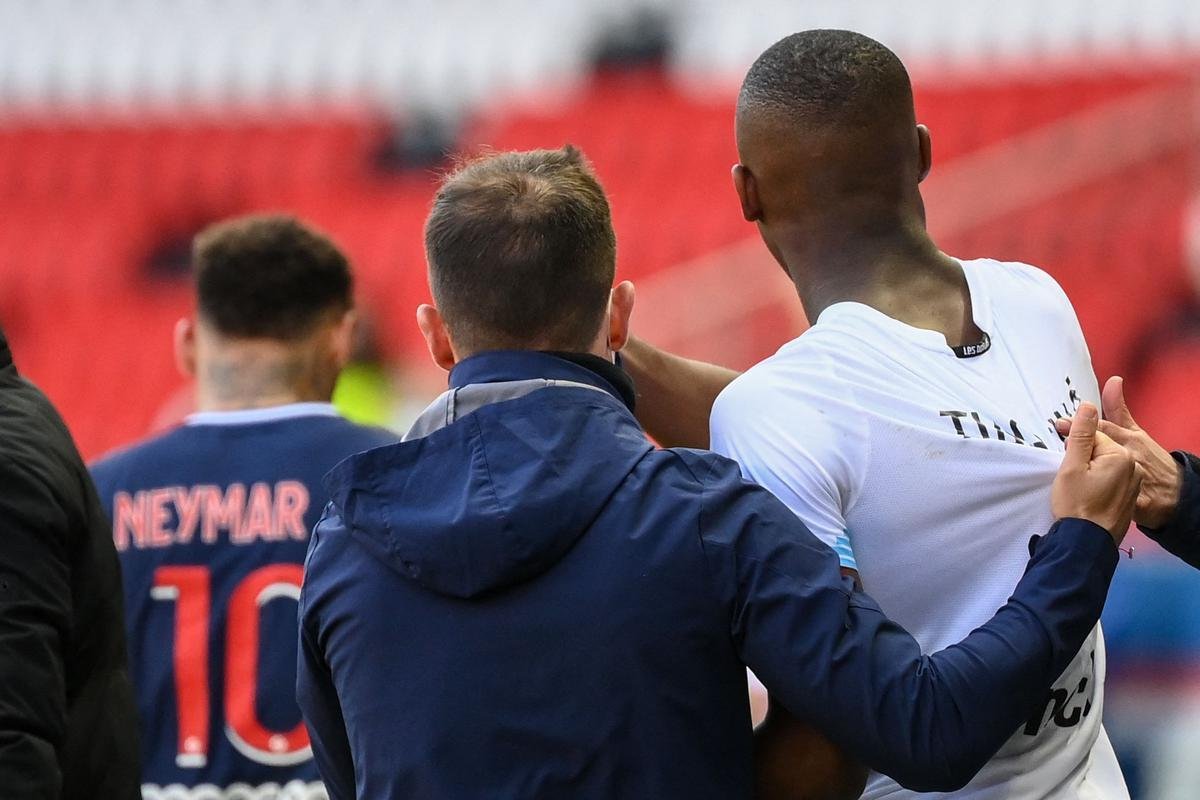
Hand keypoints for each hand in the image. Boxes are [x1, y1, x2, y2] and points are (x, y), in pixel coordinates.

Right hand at [1050, 401, 1140, 543]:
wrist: (1086, 543)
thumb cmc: (1076, 505)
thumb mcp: (1072, 466)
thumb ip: (1081, 434)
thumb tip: (1087, 406)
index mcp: (1120, 456)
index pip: (1093, 435)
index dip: (1072, 440)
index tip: (1058, 448)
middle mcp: (1133, 467)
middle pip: (1101, 449)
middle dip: (1082, 454)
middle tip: (1066, 472)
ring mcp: (1134, 483)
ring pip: (1105, 464)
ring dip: (1089, 468)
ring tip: (1074, 485)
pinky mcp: (1129, 497)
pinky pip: (1111, 479)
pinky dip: (1097, 482)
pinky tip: (1085, 494)